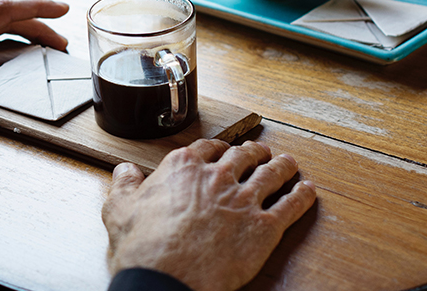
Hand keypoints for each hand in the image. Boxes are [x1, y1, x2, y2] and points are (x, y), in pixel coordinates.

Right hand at [103, 139, 316, 290]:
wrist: (167, 278)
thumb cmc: (144, 247)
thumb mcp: (119, 209)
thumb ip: (124, 185)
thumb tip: (125, 171)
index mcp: (184, 168)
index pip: (209, 148)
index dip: (219, 149)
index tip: (224, 150)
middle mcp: (218, 178)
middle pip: (244, 156)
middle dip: (255, 152)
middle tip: (261, 152)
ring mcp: (244, 200)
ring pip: (273, 174)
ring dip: (283, 166)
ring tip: (289, 163)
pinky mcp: (265, 228)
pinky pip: (291, 205)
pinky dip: (302, 196)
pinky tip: (307, 191)